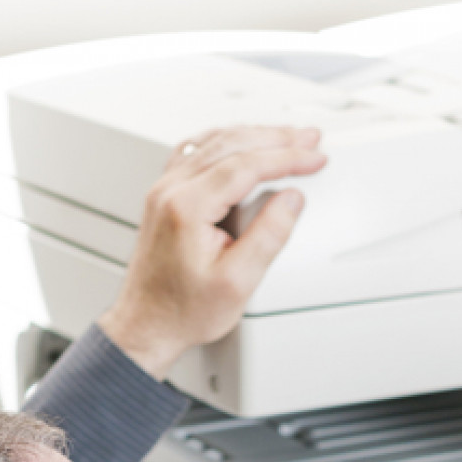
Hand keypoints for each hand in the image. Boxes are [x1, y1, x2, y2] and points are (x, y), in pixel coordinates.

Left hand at [97, 126, 327, 378]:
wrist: (147, 326)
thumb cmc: (183, 312)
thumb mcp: (238, 282)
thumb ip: (269, 235)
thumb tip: (291, 200)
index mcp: (187, 208)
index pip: (245, 165)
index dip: (286, 157)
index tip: (314, 157)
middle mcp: (170, 191)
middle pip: (229, 143)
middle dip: (276, 138)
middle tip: (309, 138)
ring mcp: (163, 191)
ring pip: (212, 142)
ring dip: (253, 135)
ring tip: (287, 137)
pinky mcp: (163, 197)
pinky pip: (196, 152)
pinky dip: (226, 142)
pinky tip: (241, 143)